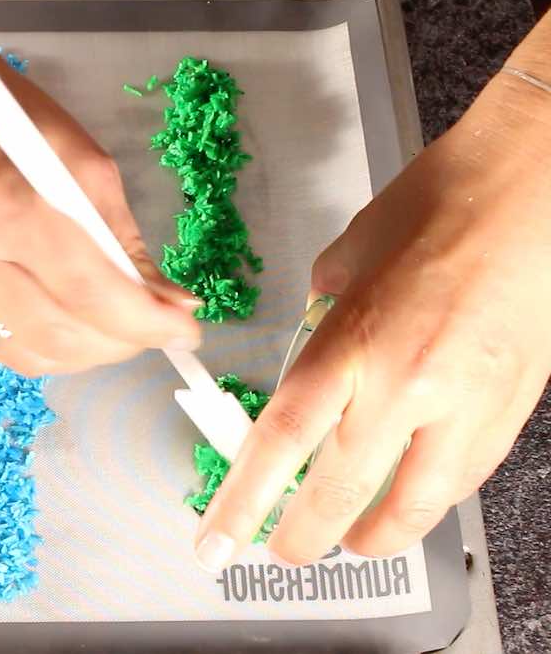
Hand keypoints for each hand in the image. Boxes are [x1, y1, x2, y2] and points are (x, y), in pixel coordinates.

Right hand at [0, 32, 201, 376]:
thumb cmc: (9, 114)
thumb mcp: (83, 160)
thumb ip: (122, 237)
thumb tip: (167, 300)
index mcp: (8, 203)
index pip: (88, 290)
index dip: (145, 322)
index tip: (186, 331)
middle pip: (61, 332)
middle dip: (123, 341)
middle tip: (157, 329)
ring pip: (31, 353)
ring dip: (87, 353)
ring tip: (118, 331)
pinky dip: (48, 348)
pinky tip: (74, 330)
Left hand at [193, 69, 550, 568]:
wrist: (535, 184)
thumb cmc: (439, 204)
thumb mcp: (347, 259)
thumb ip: (322, 319)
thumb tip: (313, 354)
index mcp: (353, 342)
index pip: (282, 443)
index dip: (243, 503)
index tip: (216, 541)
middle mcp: (408, 384)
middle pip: (341, 492)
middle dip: (303, 537)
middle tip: (284, 552)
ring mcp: (468, 404)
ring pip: (414, 505)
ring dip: (373, 535)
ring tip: (348, 540)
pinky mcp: (512, 408)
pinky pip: (462, 478)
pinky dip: (428, 499)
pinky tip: (408, 500)